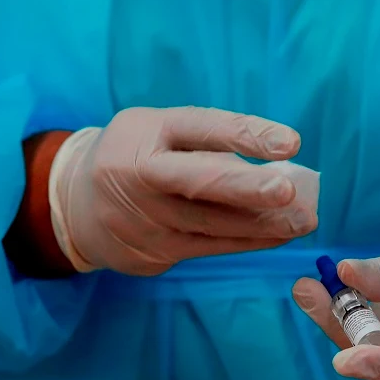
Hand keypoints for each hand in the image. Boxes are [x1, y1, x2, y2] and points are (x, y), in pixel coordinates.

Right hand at [49, 106, 318, 275]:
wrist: (76, 205)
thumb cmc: (138, 157)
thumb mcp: (159, 133)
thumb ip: (208, 144)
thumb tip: (281, 166)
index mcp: (147, 132)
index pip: (202, 128)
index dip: (246, 134)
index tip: (291, 142)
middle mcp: (142, 174)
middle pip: (200, 181)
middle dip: (247, 186)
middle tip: (289, 190)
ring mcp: (146, 218)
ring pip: (212, 223)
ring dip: (263, 224)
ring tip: (303, 220)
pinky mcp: (154, 250)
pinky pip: (211, 247)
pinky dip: (249, 241)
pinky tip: (280, 235)